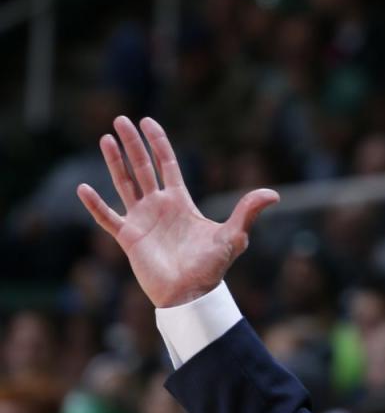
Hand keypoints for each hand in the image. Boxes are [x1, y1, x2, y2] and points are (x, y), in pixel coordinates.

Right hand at [77, 116, 277, 306]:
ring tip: (105, 138)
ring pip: (124, 184)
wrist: (192, 294)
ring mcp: (142, 221)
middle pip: (143, 168)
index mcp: (181, 203)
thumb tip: (273, 194)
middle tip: (120, 118)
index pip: (167, 165)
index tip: (148, 122)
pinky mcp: (128, 238)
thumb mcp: (234, 236)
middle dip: (133, 144)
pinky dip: (95, 204)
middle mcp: (159, 207)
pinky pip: (107, 218)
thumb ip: (248, 212)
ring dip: (114, 162)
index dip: (158, 144)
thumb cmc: (212, 267)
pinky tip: (83, 188)